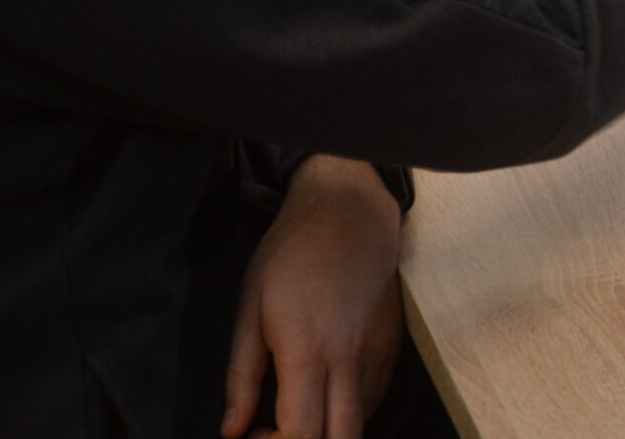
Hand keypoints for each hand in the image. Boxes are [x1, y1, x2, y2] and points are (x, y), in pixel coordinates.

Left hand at [221, 155, 403, 438]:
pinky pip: (372, 399)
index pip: (301, 435)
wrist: (350, 209)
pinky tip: (322, 388)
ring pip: (359, 424)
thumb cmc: (293, 253)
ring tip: (295, 408)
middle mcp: (350, 361)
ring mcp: (378, 355)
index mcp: (307, 352)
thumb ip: (241, 377)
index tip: (252, 433)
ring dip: (326, 430)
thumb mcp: (250, 308)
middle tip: (276, 431)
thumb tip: (232, 430)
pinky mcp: (393, 347)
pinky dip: (346, 410)